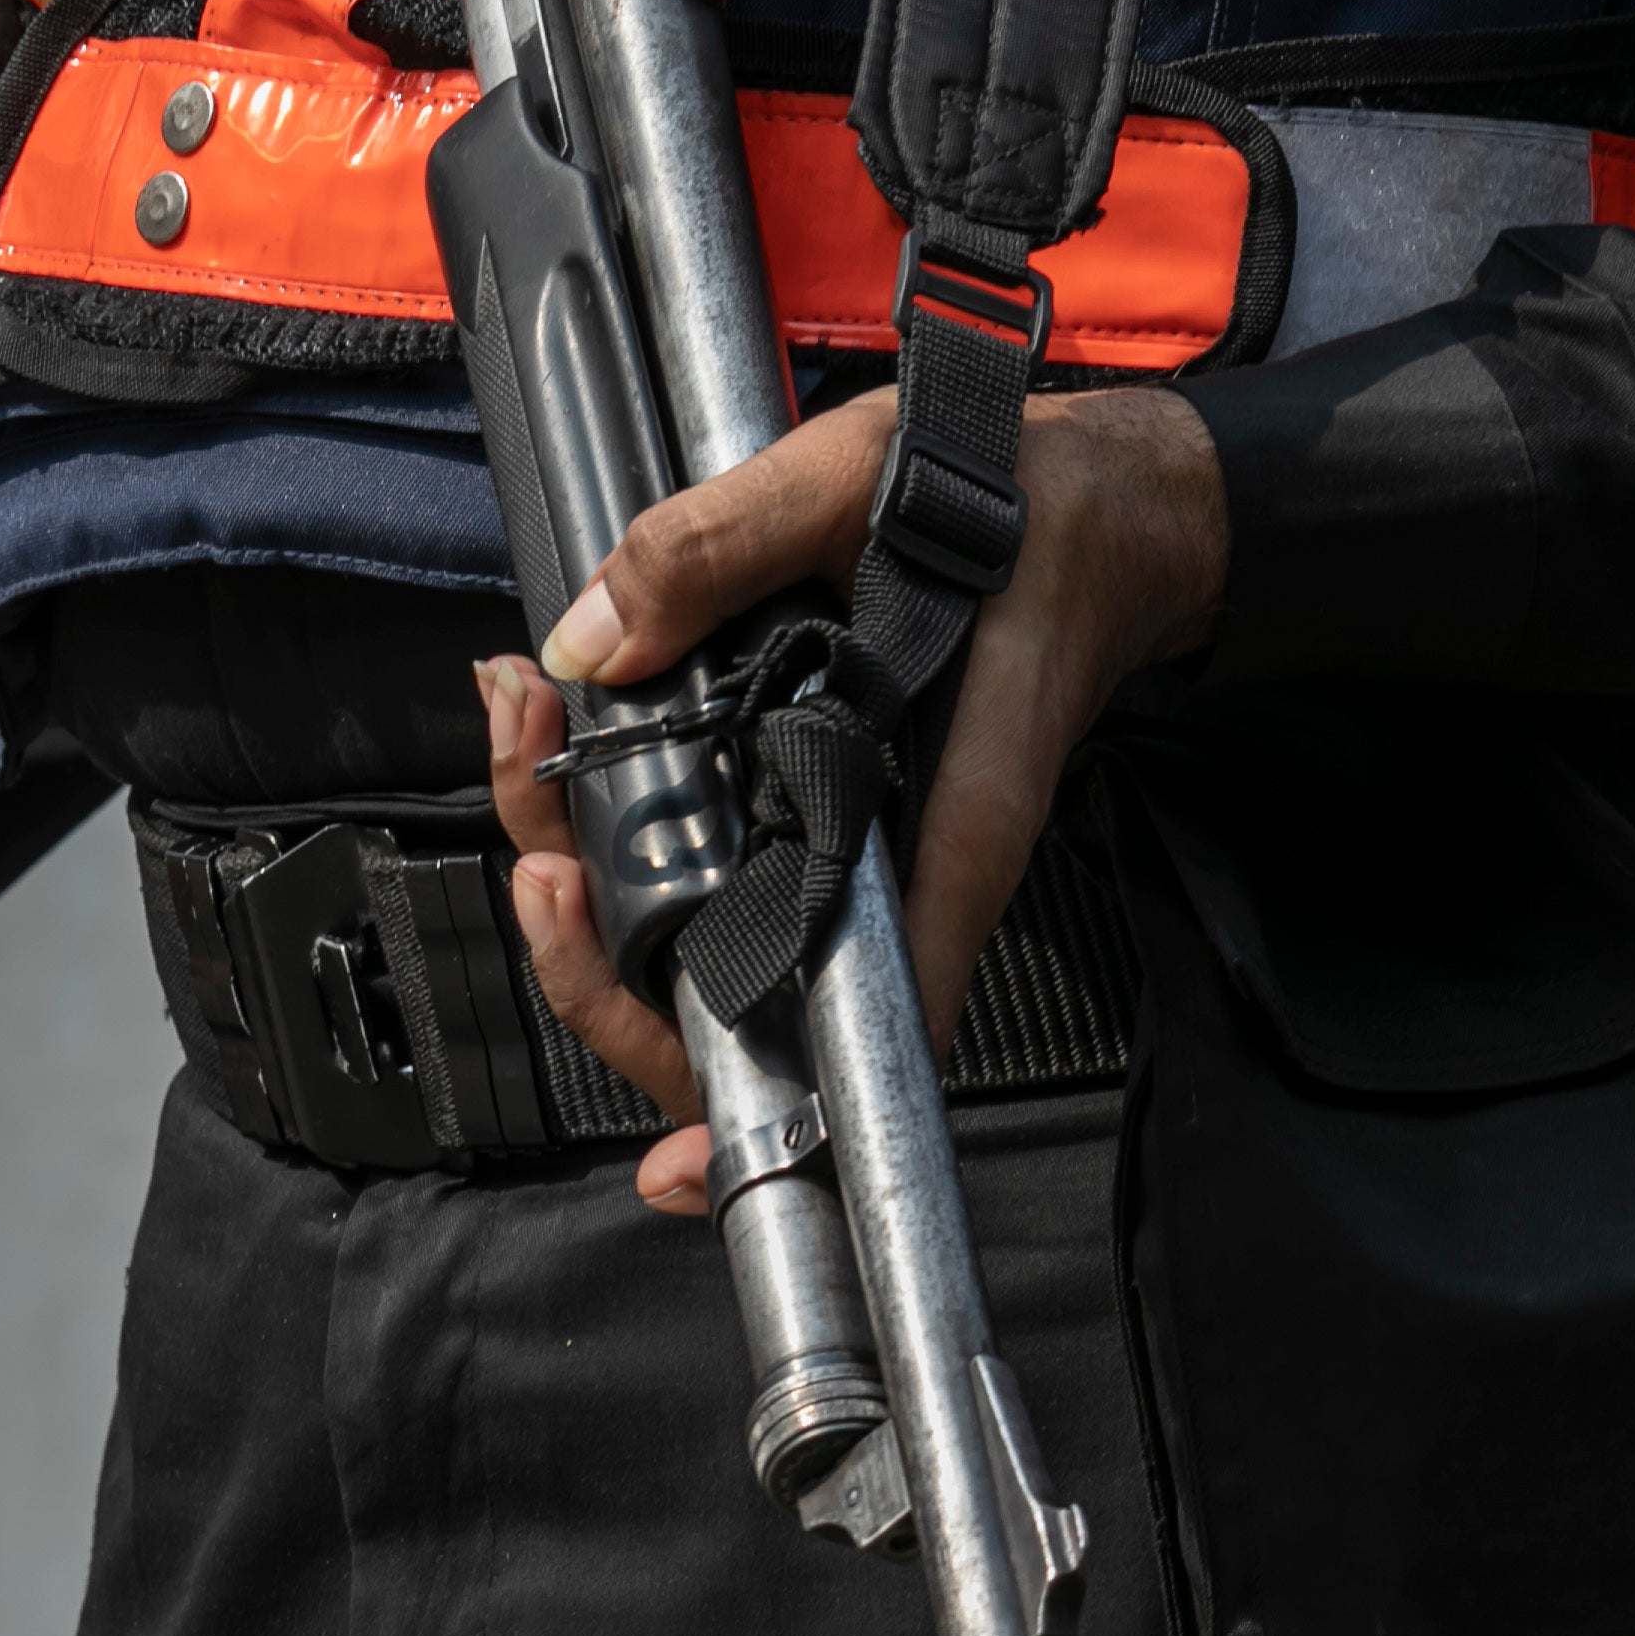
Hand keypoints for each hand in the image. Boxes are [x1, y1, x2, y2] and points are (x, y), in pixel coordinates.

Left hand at [482, 384, 1224, 1214]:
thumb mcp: (859, 477)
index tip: (682, 1158)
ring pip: (712, 946)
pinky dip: (616, 831)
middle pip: (751, 1009)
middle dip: (609, 973)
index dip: (770, 1108)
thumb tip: (592, 641)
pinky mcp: (823, 812)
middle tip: (536, 866)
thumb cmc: (1030, 507)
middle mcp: (901, 863)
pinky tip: (555, 747)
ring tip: (524, 756)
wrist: (1109, 505)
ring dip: (591, 894)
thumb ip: (718, 546)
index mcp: (948, 812)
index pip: (869, 1003)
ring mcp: (856, 849)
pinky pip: (712, 875)